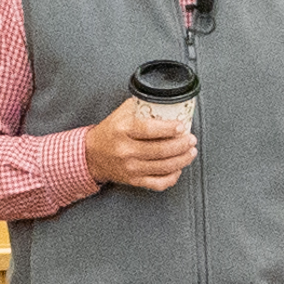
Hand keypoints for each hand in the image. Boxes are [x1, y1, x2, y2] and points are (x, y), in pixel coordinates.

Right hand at [79, 102, 195, 192]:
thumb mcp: (121, 113)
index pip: (149, 130)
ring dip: (182, 160)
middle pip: (160, 150)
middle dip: (181, 145)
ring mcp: (130, 168)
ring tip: (191, 152)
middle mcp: (125, 150)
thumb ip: (141, 106)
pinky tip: (178, 168)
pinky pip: (158, 183)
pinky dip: (172, 177)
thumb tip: (165, 100)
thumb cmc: (110, 132)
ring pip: (163, 167)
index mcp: (122, 130)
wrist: (92, 155)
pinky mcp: (133, 181)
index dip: (169, 129)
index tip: (182, 126)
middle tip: (191, 139)